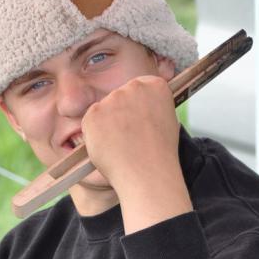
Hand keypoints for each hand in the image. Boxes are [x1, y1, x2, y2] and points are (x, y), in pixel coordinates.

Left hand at [81, 75, 191, 232]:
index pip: (139, 89)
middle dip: (119, 115)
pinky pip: (90, 122)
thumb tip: (141, 107)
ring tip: (120, 146)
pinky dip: (95, 135)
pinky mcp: (94, 113)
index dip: (136, 108)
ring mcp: (112, 99)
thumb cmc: (159, 154)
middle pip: (119, 97)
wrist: (146, 173)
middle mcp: (133, 86)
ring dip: (106, 125)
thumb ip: (152, 107)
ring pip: (103, 110)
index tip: (139, 123)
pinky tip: (109, 148)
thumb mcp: (167, 122)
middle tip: (128, 138)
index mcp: (155, 86)